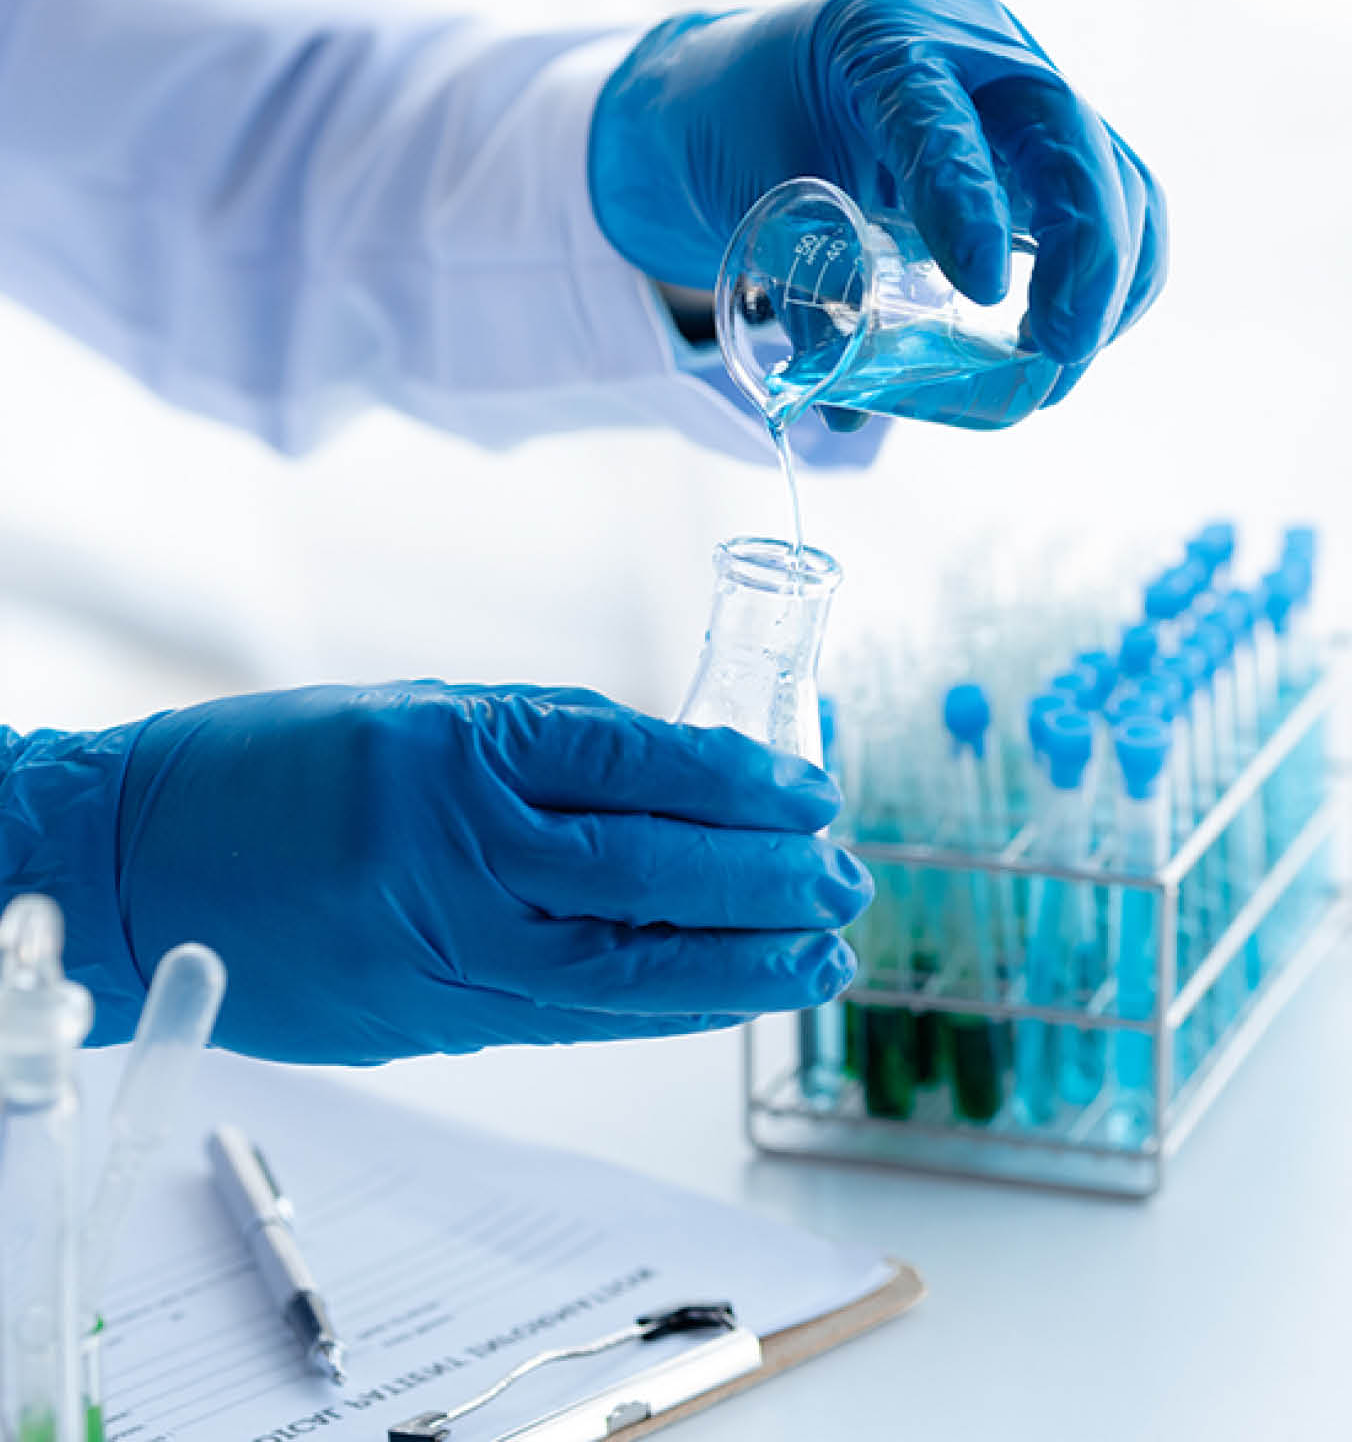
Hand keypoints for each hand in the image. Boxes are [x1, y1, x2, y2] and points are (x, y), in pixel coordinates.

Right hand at [98, 682, 869, 1062]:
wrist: (127, 869)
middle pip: (644, 874)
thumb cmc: (269, 771)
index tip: (814, 789)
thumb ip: (546, 748)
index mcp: (446, 754)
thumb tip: (688, 775)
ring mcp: (438, 947)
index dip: (738, 781)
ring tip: (822, 954)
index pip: (631, 766)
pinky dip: (665, 1008)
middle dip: (764, 881)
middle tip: (845, 878)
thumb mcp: (414, 714)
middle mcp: (448, 855)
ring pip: (622, 964)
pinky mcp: (430, 1016)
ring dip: (739, 963)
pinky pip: (573, 1015)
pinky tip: (732, 993)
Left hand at [589, 0, 1167, 407]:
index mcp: (879, 40)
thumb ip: (799, 293)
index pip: (939, 116)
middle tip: (1056, 357)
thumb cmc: (752, 128)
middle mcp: (975, 52)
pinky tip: (1079, 340)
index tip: (984, 292)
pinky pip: (1123, 205)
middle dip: (1085, 261)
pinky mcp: (1057, 148)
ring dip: (1109, 285)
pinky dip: (1118, 280)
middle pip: (1069, 143)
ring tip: (1059, 369)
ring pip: (1115, 180)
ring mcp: (1028, 96)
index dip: (970, 203)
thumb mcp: (753, 194)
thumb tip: (844, 407)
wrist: (761, 83)